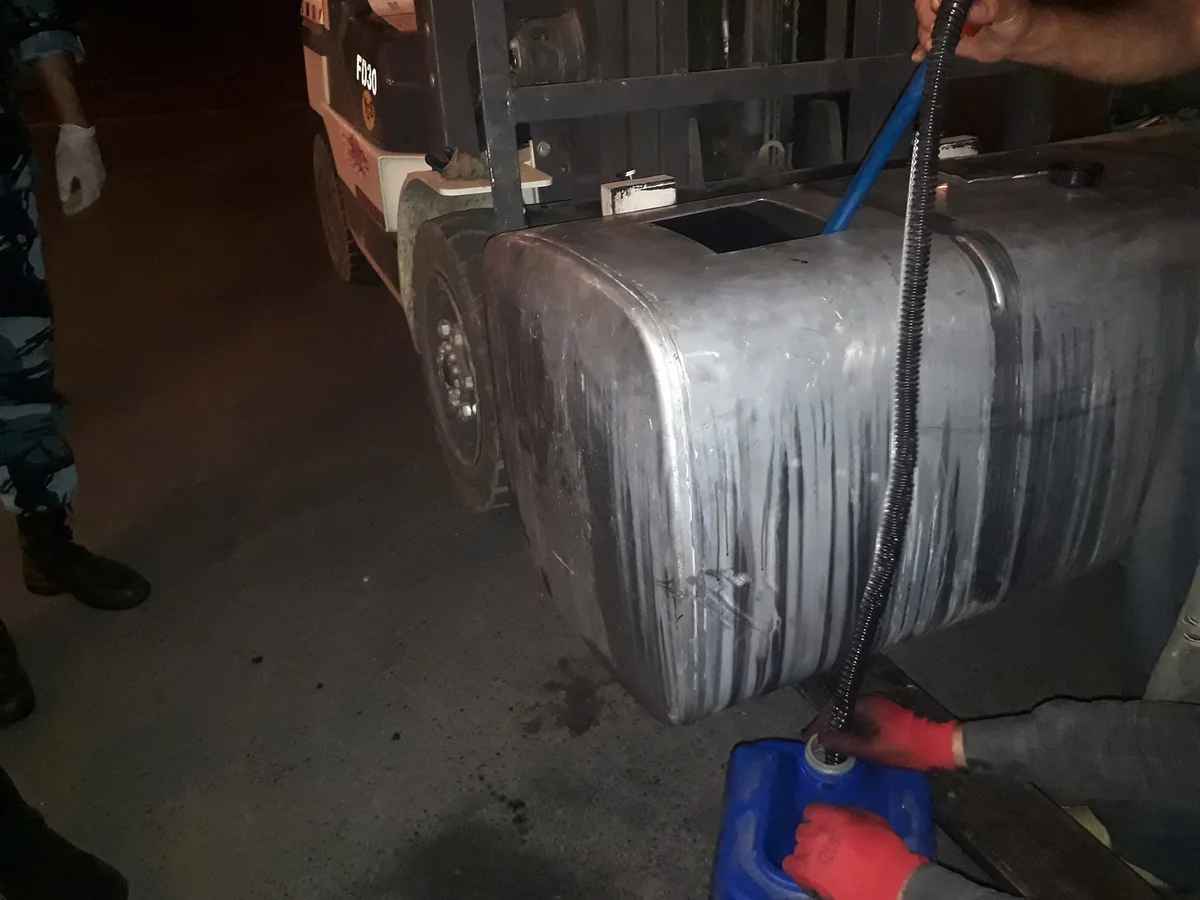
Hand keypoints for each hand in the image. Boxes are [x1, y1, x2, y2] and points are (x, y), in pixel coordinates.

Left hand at [56, 124, 105, 215]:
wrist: (80, 133)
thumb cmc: (70, 153)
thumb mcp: (63, 172)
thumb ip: (65, 188)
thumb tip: (65, 199)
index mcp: (91, 184)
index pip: (86, 201)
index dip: (77, 208)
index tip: (68, 212)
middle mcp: (99, 180)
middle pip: (93, 196)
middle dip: (82, 202)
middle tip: (71, 205)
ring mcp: (101, 172)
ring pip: (95, 188)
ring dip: (86, 194)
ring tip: (75, 196)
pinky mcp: (99, 164)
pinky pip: (96, 181)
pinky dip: (88, 186)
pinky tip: (81, 184)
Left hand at [783, 805, 926, 899]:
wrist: (890, 883)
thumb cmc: (887, 851)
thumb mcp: (874, 821)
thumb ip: (852, 815)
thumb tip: (841, 816)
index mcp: (831, 816)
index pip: (812, 810)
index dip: (820, 818)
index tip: (827, 825)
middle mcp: (815, 831)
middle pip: (804, 829)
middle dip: (814, 835)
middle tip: (828, 845)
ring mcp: (809, 852)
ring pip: (798, 847)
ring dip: (808, 851)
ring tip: (822, 861)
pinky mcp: (807, 873)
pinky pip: (791, 865)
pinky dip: (798, 867)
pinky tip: (810, 872)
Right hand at [805, 695, 960, 770]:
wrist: (937, 746)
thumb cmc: (906, 747)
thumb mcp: (873, 749)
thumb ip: (846, 744)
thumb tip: (821, 741)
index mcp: (866, 704)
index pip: (833, 708)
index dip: (819, 723)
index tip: (808, 737)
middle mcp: (870, 701)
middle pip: (840, 711)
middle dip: (826, 726)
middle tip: (814, 743)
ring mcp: (878, 708)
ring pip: (850, 717)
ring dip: (838, 729)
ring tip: (826, 746)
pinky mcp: (883, 717)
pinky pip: (860, 721)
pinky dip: (850, 731)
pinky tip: (845, 745)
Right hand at [912, 0, 1033, 63]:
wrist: (1013, 40)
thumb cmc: (1013, 17)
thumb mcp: (1005, 10)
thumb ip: (987, 9)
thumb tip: (969, 11)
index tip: (937, 6)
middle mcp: (950, 2)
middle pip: (924, 4)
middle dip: (927, 16)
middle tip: (936, 28)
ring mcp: (945, 18)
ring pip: (923, 22)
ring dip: (925, 33)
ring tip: (934, 42)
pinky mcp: (943, 37)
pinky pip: (926, 41)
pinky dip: (921, 48)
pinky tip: (919, 55)